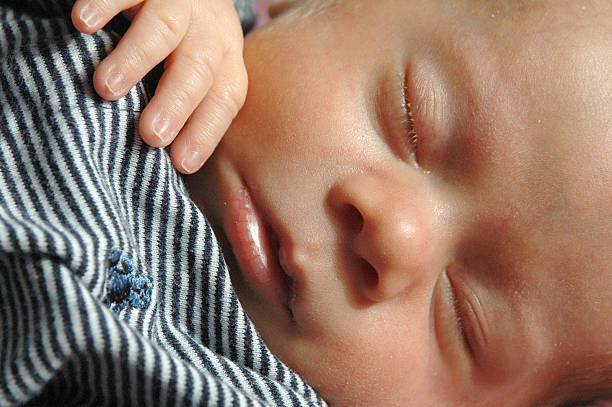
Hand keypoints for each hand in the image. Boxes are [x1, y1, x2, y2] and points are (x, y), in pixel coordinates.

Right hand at [72, 0, 246, 173]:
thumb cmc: (187, 43)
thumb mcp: (202, 72)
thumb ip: (192, 106)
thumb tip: (170, 165)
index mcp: (225, 61)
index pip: (224, 99)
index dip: (206, 131)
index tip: (183, 163)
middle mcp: (207, 32)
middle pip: (197, 69)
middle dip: (176, 103)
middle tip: (152, 135)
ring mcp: (178, 2)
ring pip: (163, 29)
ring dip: (136, 59)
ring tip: (108, 88)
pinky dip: (104, 3)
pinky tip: (83, 23)